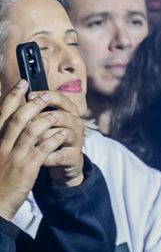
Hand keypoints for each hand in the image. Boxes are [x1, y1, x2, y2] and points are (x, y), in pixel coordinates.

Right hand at [0, 81, 62, 214]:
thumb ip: (4, 137)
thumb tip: (15, 118)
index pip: (2, 114)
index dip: (12, 97)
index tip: (22, 83)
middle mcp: (1, 146)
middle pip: (17, 119)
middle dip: (33, 103)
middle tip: (44, 95)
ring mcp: (14, 157)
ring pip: (31, 131)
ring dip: (46, 119)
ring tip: (58, 114)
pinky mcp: (27, 168)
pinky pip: (43, 149)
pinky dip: (54, 139)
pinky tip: (63, 133)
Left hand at [29, 90, 86, 188]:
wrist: (64, 160)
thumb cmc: (49, 137)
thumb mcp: (46, 122)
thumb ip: (37, 109)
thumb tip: (20, 95)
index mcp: (70, 112)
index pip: (61, 98)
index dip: (46, 95)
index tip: (29, 96)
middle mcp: (77, 123)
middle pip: (60, 115)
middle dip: (39, 120)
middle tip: (23, 125)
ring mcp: (78, 139)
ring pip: (59, 134)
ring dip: (41, 139)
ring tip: (26, 143)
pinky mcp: (74, 156)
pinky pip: (58, 155)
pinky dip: (45, 157)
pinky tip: (35, 158)